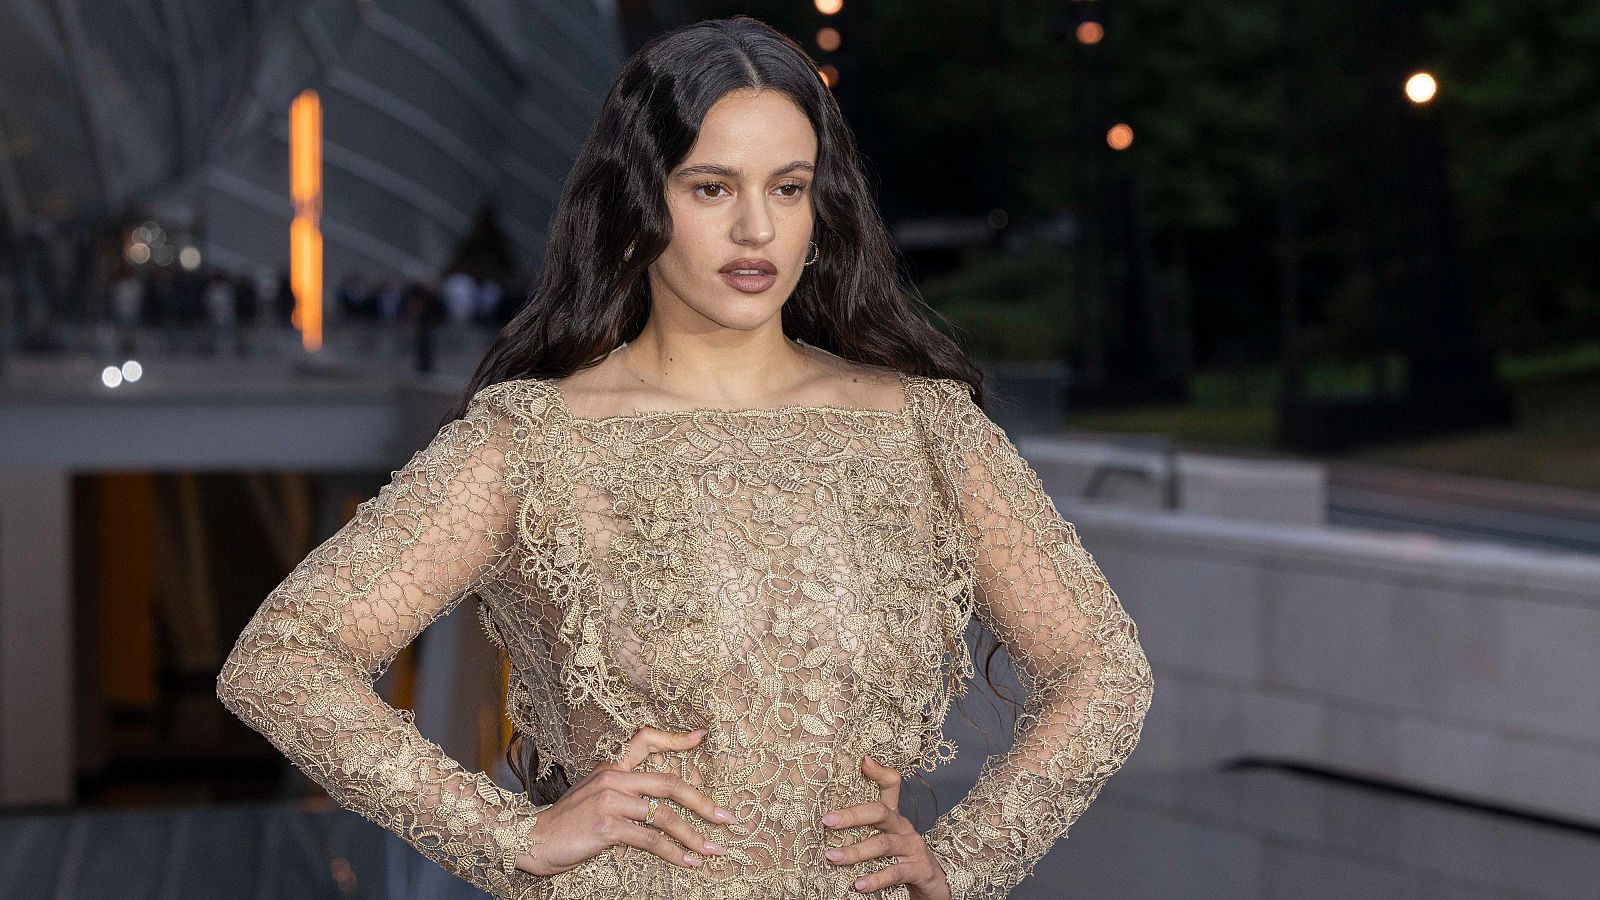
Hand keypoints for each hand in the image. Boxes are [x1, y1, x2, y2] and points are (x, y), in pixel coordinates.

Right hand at [514, 726, 739, 876]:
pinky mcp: (608, 826)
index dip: (676, 738)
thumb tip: (653, 805)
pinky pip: (651, 840)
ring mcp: (611, 800)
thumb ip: (620, 793)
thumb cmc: (565, 824)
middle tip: (727, 818)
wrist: (529, 839)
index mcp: (611, 767)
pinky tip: (688, 862)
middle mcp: (614, 777)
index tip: (701, 737)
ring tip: (713, 849)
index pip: (645, 740)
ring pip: (665, 815)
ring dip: (694, 835)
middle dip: (704, 802)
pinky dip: (674, 852)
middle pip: (670, 783)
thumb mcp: (592, 796)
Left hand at [821, 756, 951, 898]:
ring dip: (856, 851)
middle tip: (827, 820)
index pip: (891, 786)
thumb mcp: (884, 837)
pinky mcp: (919, 869)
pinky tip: (858, 885)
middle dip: (853, 815)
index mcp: (893, 815)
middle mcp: (903, 826)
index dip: (879, 773)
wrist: (932, 883)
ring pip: (883, 844)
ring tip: (832, 857)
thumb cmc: (900, 857)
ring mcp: (912, 847)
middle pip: (880, 812)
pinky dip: (875, 879)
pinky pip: (894, 873)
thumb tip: (826, 819)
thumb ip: (863, 826)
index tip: (863, 761)